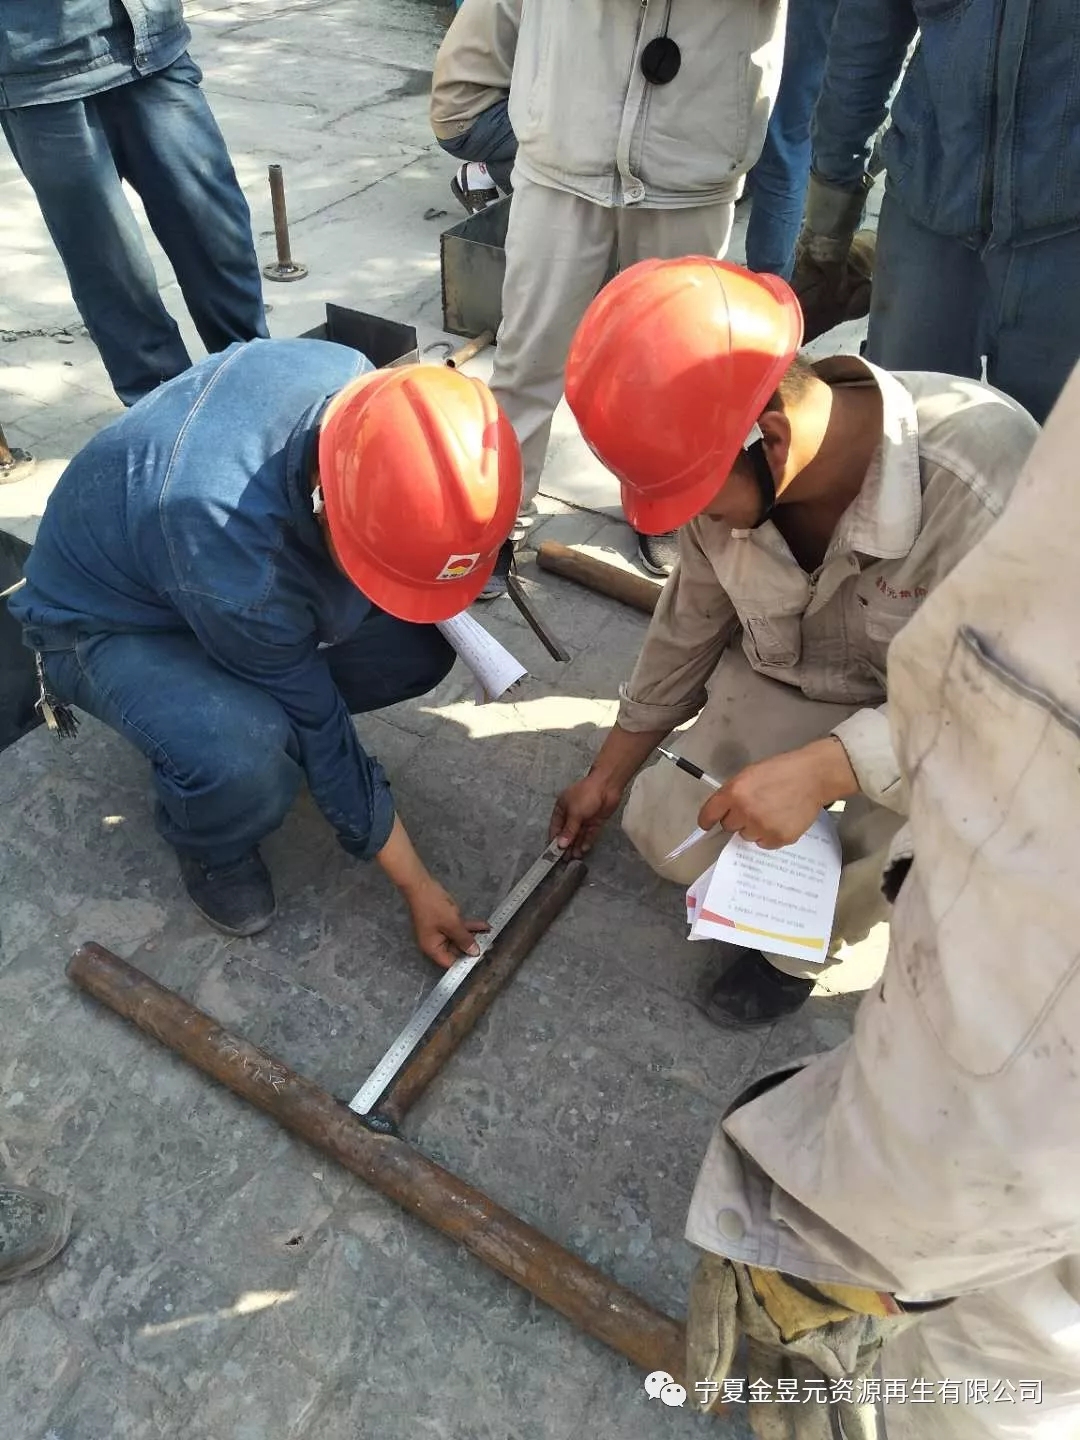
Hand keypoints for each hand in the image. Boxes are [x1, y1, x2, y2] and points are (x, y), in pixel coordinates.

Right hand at [404, 876, 489, 969]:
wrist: (421, 885)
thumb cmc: (433, 906)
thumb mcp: (452, 924)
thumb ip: (464, 939)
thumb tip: (474, 953)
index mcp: (433, 948)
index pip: (450, 962)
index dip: (465, 961)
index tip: (481, 958)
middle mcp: (435, 943)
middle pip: (456, 950)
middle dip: (472, 946)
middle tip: (490, 946)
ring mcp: (439, 932)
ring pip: (459, 938)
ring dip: (473, 934)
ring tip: (490, 934)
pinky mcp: (443, 923)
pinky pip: (458, 928)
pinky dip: (468, 927)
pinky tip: (483, 925)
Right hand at [550, 770, 622, 857]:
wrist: (607, 786)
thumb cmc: (586, 795)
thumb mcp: (574, 813)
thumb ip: (568, 830)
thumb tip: (560, 845)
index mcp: (562, 809)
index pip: (555, 828)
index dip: (554, 840)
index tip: (554, 854)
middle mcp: (571, 815)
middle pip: (567, 833)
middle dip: (566, 845)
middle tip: (565, 859)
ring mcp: (584, 819)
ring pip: (578, 835)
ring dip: (576, 845)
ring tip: (575, 858)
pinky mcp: (595, 822)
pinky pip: (589, 834)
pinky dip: (586, 841)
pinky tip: (584, 849)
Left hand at [698, 738, 856, 848]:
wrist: (813, 777)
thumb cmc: (781, 771)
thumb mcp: (749, 774)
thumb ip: (733, 793)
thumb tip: (723, 812)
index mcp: (735, 792)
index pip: (709, 814)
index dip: (707, 820)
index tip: (707, 825)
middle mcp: (745, 811)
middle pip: (729, 826)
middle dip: (737, 819)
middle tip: (754, 808)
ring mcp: (762, 827)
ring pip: (746, 836)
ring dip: (754, 828)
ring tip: (771, 812)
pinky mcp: (778, 838)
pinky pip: (764, 844)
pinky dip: (769, 836)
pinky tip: (780, 820)